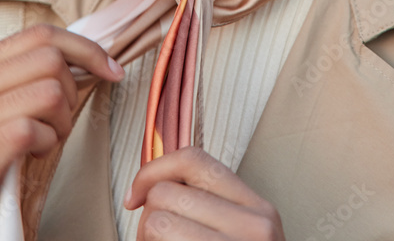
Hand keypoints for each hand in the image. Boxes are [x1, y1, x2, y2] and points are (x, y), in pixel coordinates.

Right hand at [0, 24, 123, 240]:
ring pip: (49, 93)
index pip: (41, 34)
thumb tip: (84, 60)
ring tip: (45, 140)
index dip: (85, 48)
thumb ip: (24, 79)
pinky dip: (46, 144)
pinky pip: (34, 130)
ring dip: (62, 123)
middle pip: (50, 59)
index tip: (111, 69)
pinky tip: (31, 155)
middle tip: (60, 121)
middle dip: (73, 91)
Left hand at [125, 145, 285, 239]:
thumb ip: (208, 206)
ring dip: (145, 238)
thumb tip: (152, 186)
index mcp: (258, 208)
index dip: (154, 170)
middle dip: (147, 218)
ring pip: (158, 220)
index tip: (135, 196)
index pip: (195, 160)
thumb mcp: (237, 236)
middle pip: (168, 192)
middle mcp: (256, 225)